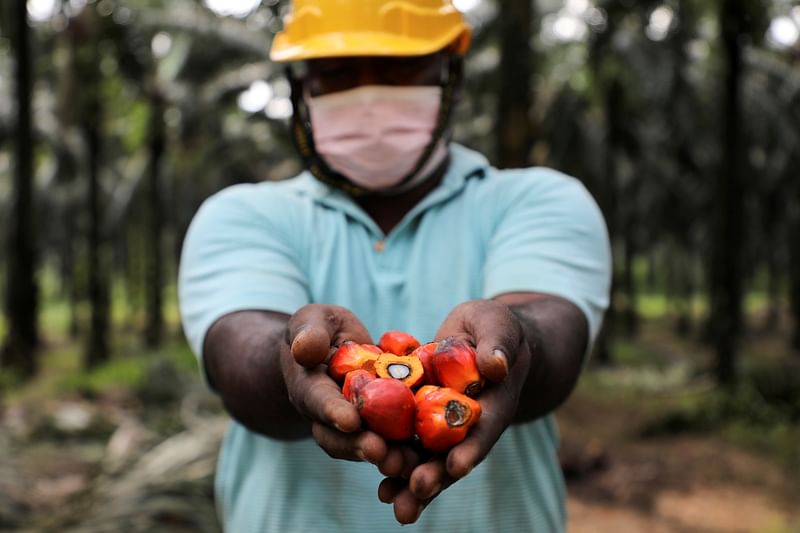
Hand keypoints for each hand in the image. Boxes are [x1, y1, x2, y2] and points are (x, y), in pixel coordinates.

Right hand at [282, 304, 421, 476]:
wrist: (333, 346)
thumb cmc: (320, 329)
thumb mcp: (312, 320)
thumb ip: (309, 333)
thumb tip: (305, 349)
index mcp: (309, 388)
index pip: (318, 402)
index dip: (333, 412)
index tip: (350, 421)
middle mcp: (327, 415)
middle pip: (339, 437)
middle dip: (359, 445)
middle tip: (380, 452)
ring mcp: (353, 425)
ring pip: (365, 446)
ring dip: (385, 456)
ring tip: (405, 463)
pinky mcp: (379, 426)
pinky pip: (391, 442)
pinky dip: (407, 451)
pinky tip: (427, 455)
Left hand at [379, 300, 531, 523]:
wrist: (477, 334)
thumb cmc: (493, 326)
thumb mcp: (497, 324)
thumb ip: (498, 343)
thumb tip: (495, 365)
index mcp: (495, 401)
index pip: (485, 427)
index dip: (471, 447)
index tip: (456, 466)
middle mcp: (470, 422)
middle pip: (454, 453)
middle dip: (436, 475)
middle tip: (416, 491)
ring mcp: (445, 426)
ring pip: (429, 457)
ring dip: (411, 481)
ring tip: (391, 500)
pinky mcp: (422, 420)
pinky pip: (408, 444)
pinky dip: (396, 464)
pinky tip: (381, 488)